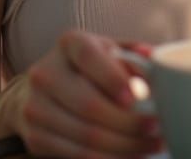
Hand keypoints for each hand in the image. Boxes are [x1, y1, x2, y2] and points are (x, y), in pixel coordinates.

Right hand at [15, 30, 162, 156]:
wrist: (41, 88)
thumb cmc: (89, 65)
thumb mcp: (108, 49)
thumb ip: (132, 53)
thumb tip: (154, 58)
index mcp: (70, 43)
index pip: (89, 57)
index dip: (112, 78)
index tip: (136, 97)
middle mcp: (46, 73)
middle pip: (88, 104)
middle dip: (128, 121)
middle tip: (156, 127)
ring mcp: (36, 107)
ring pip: (84, 135)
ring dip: (123, 145)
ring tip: (151, 144)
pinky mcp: (35, 137)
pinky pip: (75, 154)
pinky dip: (107, 158)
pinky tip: (130, 155)